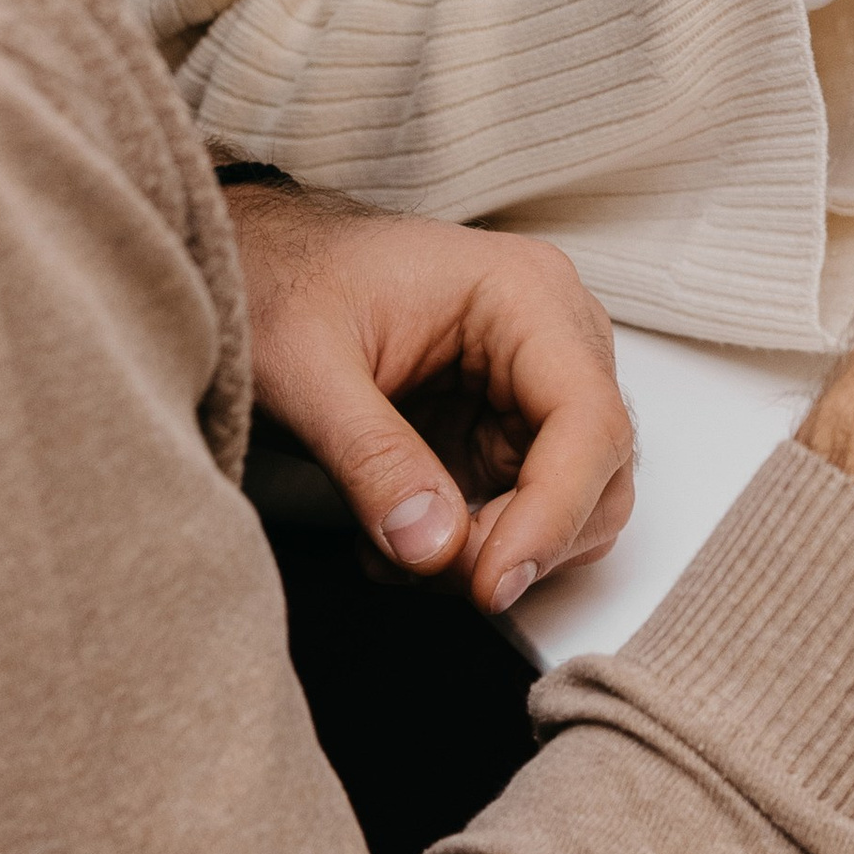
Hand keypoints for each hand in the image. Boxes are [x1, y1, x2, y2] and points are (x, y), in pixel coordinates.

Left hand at [229, 188, 634, 613]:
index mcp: (525, 294)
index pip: (589, 420)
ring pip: (570, 505)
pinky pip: (522, 512)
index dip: (553, 514)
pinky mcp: (504, 427)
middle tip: (425, 569)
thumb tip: (435, 548)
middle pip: (598, 472)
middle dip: (519, 543)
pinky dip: (468, 548)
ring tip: (397, 551)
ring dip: (493, 554)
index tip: (489, 584)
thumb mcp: (306, 370)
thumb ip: (371, 458)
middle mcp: (552, 336)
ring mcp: (533, 385)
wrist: (256, 269)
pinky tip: (397, 534)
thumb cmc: (281, 286)